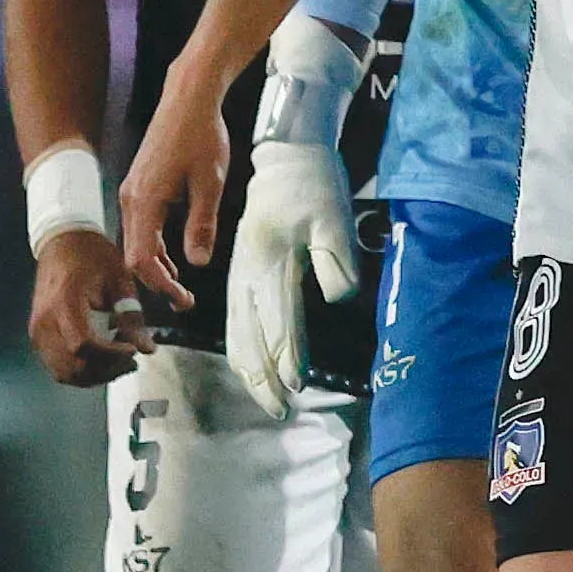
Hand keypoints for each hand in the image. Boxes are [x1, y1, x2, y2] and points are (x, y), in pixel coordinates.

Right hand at [28, 228, 144, 388]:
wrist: (62, 242)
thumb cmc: (90, 255)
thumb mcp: (119, 280)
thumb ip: (132, 317)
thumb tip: (147, 348)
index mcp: (64, 302)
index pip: (85, 346)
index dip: (112, 355)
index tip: (133, 350)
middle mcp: (45, 320)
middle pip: (74, 365)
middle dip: (107, 369)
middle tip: (131, 358)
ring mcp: (37, 330)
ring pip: (65, 372)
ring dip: (95, 374)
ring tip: (119, 360)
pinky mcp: (38, 335)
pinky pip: (57, 365)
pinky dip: (81, 369)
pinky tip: (101, 358)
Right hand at [119, 70, 236, 314]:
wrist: (188, 99)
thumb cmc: (201, 136)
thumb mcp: (210, 183)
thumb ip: (202, 224)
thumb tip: (197, 263)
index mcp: (144, 201)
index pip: (142, 259)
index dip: (160, 285)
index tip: (184, 300)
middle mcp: (131, 199)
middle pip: (135, 255)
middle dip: (158, 282)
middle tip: (185, 302)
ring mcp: (133, 191)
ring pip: (138, 241)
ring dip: (157, 266)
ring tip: (181, 288)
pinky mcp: (140, 185)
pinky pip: (142, 226)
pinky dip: (156, 246)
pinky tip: (174, 257)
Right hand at [223, 138, 361, 420]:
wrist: (286, 160)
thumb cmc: (315, 188)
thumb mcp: (333, 217)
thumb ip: (336, 259)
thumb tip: (339, 298)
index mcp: (270, 262)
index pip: (278, 321)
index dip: (286, 357)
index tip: (296, 388)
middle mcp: (248, 274)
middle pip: (252, 336)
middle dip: (264, 378)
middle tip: (280, 411)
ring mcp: (239, 275)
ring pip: (238, 332)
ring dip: (250, 369)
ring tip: (265, 399)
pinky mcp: (239, 274)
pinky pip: (233, 319)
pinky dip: (239, 349)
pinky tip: (246, 367)